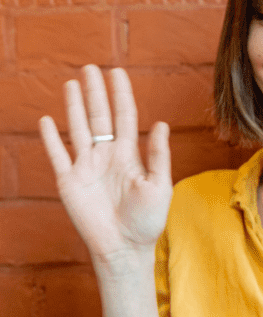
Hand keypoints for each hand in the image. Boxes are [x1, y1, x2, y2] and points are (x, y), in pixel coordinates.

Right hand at [38, 65, 171, 269]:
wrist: (124, 248)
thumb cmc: (147, 221)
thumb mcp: (159, 186)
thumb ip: (158, 155)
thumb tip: (161, 123)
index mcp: (129, 157)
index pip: (124, 117)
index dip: (121, 94)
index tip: (117, 72)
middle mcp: (107, 157)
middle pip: (99, 117)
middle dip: (96, 93)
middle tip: (91, 67)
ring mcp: (86, 167)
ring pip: (78, 129)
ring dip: (74, 107)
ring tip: (72, 84)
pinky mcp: (69, 182)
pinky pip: (58, 155)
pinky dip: (51, 138)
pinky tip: (46, 120)